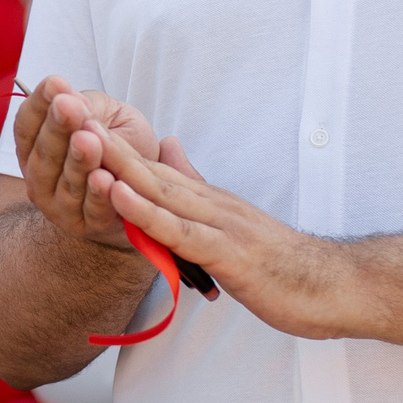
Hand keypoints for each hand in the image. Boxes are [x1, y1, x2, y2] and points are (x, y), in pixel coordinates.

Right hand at [11, 78, 159, 250]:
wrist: (142, 189)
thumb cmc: (118, 146)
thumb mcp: (106, 116)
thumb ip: (88, 108)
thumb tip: (69, 95)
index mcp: (36, 146)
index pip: (28, 124)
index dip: (39, 103)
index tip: (55, 83)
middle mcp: (39, 177)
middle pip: (44, 152)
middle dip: (57, 128)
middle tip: (68, 106)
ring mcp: (59, 205)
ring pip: (66, 182)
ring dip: (77, 161)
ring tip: (87, 140)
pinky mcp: (87, 225)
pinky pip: (92, 209)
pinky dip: (98, 195)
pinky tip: (104, 178)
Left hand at [92, 129, 360, 340]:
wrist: (335, 287)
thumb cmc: (284, 263)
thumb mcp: (232, 221)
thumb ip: (197, 187)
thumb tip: (168, 149)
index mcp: (209, 200)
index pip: (153, 169)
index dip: (113, 146)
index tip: (78, 123)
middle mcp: (211, 204)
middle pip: (149, 170)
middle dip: (105, 144)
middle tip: (67, 114)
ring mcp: (219, 225)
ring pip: (159, 192)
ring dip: (118, 168)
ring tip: (81, 142)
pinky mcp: (227, 252)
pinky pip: (178, 230)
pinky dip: (145, 211)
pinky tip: (118, 195)